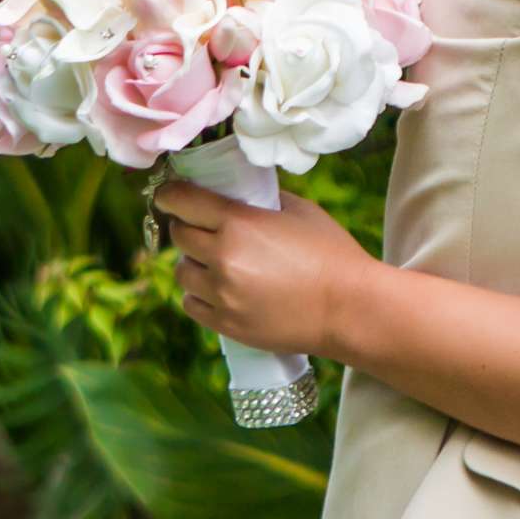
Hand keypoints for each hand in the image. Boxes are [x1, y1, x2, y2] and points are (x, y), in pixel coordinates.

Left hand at [152, 179, 371, 357]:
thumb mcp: (300, 211)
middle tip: (203, 226)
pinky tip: (219, 288)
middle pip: (179, 236)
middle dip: (187, 226)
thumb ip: (263, 200)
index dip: (170, 195)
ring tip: (215, 261)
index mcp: (238, 224)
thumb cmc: (332, 254)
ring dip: (194, 262)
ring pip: (182, 271)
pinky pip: (192, 303)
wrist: (349, 308)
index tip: (170, 195)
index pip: (181, 202)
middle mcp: (222, 259)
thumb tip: (238, 194)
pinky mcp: (226, 324)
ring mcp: (222, 295)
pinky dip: (200, 293)